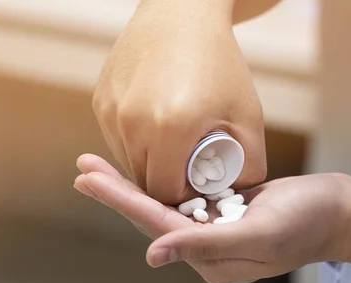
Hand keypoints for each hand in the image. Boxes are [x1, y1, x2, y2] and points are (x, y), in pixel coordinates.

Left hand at [75, 154, 350, 282]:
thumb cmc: (307, 221)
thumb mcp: (259, 233)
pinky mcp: (221, 211)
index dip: (119, 199)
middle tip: (83, 166)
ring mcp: (212, 229)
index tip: (87, 178)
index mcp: (209, 257)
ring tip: (99, 168)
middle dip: (115, 190)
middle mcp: (203, 246)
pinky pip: (182, 198)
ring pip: (162, 205)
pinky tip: (140, 170)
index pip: (154, 225)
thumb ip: (206, 244)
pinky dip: (159, 182)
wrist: (339, 211)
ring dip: (131, 185)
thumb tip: (153, 254)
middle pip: (149, 215)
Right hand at [92, 0, 265, 204]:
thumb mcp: (247, 114)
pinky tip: (153, 118)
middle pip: (143, 181)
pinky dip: (134, 140)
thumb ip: (250, 163)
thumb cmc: (219, 64)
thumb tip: (232, 196)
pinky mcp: (100, 102)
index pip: (164, 192)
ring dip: (148, 161)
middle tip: (186, 162)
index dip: (181, 194)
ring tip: (171, 137)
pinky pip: (116, 139)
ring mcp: (111, 111)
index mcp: (171, 128)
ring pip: (127, 162)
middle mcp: (132, 122)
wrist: (180, 14)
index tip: (196, 180)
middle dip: (165, 180)